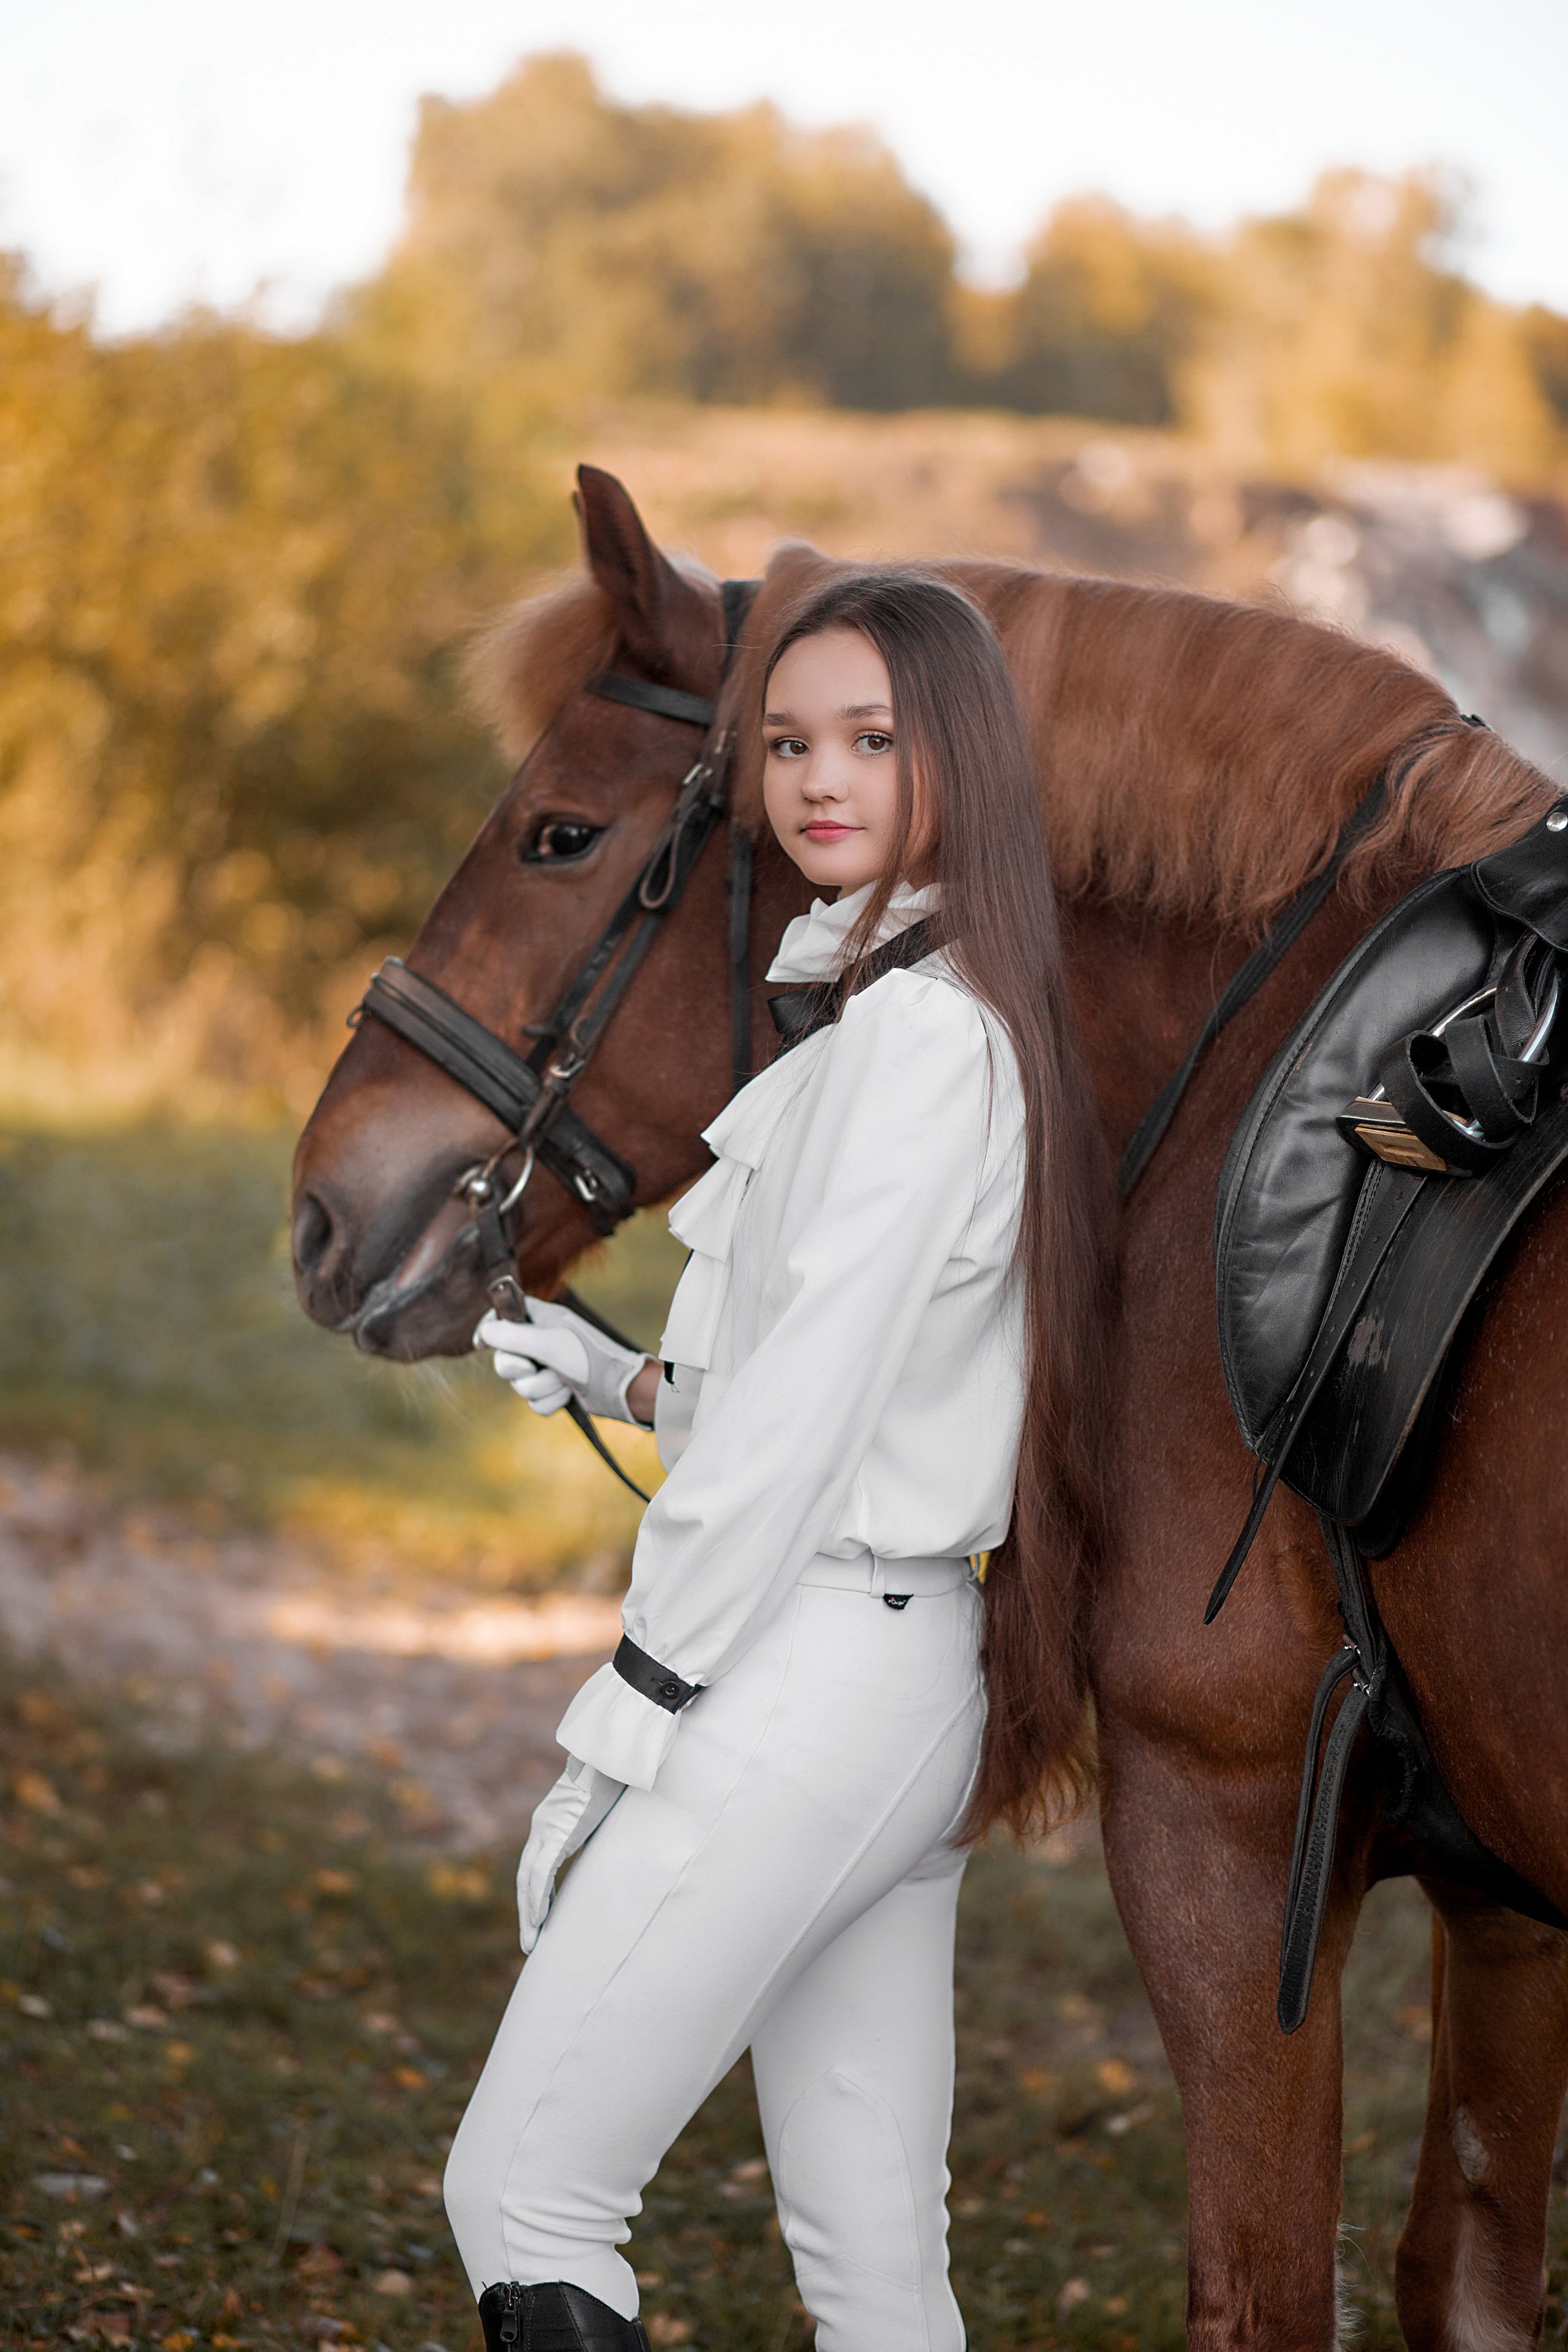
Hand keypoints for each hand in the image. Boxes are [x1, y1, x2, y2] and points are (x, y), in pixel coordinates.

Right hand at [474, 1299, 653, 1423]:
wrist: (619, 1388)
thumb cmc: (588, 1357)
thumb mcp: (548, 1344)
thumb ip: (512, 1337)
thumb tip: (484, 1332)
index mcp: (539, 1318)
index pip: (503, 1317)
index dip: (489, 1330)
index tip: (481, 1344)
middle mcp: (540, 1340)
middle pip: (505, 1358)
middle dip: (517, 1369)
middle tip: (531, 1368)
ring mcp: (547, 1366)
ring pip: (520, 1384)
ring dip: (541, 1387)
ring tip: (562, 1380)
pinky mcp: (555, 1388)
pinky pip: (535, 1402)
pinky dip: (550, 1401)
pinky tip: (568, 1393)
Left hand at [517, 1756, 624, 1951]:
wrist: (610, 1753)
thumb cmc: (611, 1775)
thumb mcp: (600, 1809)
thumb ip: (593, 1829)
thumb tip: (604, 1847)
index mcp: (550, 1821)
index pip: (535, 1865)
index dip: (535, 1893)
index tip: (538, 1918)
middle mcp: (541, 1826)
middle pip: (525, 1878)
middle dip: (526, 1911)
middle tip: (528, 1942)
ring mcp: (545, 1829)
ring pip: (528, 1881)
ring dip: (529, 1913)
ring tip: (531, 1941)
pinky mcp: (556, 1833)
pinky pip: (541, 1874)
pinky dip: (537, 1899)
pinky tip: (538, 1920)